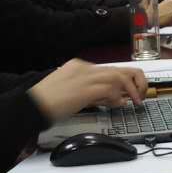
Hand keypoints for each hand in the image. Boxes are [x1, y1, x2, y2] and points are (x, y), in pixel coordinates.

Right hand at [29, 59, 145, 122]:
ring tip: (135, 101)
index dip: (124, 82)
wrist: (30, 105)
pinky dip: (118, 98)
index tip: (129, 93)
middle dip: (136, 81)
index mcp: (79, 67)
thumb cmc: (46, 102)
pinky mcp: (85, 89)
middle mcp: (84, 69)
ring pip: (119, 77)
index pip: (110, 70)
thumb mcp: (72, 93)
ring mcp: (85, 77)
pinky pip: (110, 90)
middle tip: (141, 94)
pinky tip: (119, 105)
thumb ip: (93, 93)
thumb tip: (114, 99)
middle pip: (120, 69)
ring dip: (132, 90)